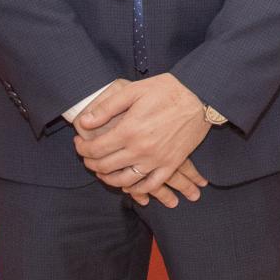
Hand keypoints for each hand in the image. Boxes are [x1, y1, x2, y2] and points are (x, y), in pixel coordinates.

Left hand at [73, 75, 212, 200]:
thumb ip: (107, 108)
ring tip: (102, 171)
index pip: (96, 148)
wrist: (200, 98)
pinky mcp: (171, 164)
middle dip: (91, 162)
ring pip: (124, 180)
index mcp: (129, 130)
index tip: (79, 142)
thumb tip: (85, 122)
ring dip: (108, 179)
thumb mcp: (134, 91)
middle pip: (106, 166)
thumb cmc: (167, 91)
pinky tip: (128, 184)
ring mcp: (156, 160)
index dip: (82, 148)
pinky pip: (150, 185)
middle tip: (87, 156)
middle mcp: (140, 149)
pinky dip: (136, 188)